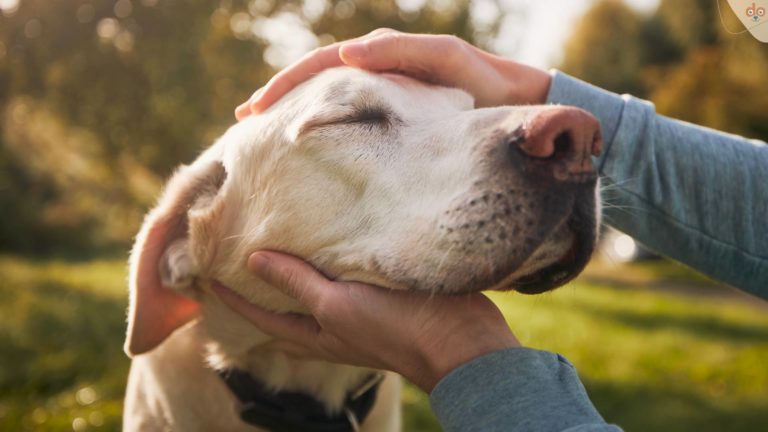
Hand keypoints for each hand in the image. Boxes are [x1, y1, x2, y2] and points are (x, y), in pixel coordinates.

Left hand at [212, 251, 519, 391]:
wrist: (458, 339)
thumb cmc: (393, 327)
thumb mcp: (337, 305)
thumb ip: (297, 283)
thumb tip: (253, 259)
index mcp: (315, 333)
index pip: (260, 315)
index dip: (231, 296)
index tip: (206, 272)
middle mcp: (330, 325)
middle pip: (284, 307)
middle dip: (260, 287)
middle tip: (237, 256)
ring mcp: (356, 311)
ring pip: (314, 290)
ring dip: (294, 271)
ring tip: (277, 241)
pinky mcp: (380, 294)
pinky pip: (343, 276)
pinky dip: (328, 261)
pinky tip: (330, 238)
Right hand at [235, 29, 551, 119]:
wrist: (516, 104)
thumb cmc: (483, 82)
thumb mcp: (446, 60)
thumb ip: (402, 53)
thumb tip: (349, 55)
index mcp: (381, 55)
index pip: (321, 66)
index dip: (286, 85)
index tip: (256, 110)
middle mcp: (376, 71)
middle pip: (315, 81)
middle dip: (279, 98)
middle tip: (245, 121)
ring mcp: (383, 95)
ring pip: (328, 101)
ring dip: (295, 113)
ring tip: (264, 134)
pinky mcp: (394, 119)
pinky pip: (350, 120)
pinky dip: (324, 128)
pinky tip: (308, 147)